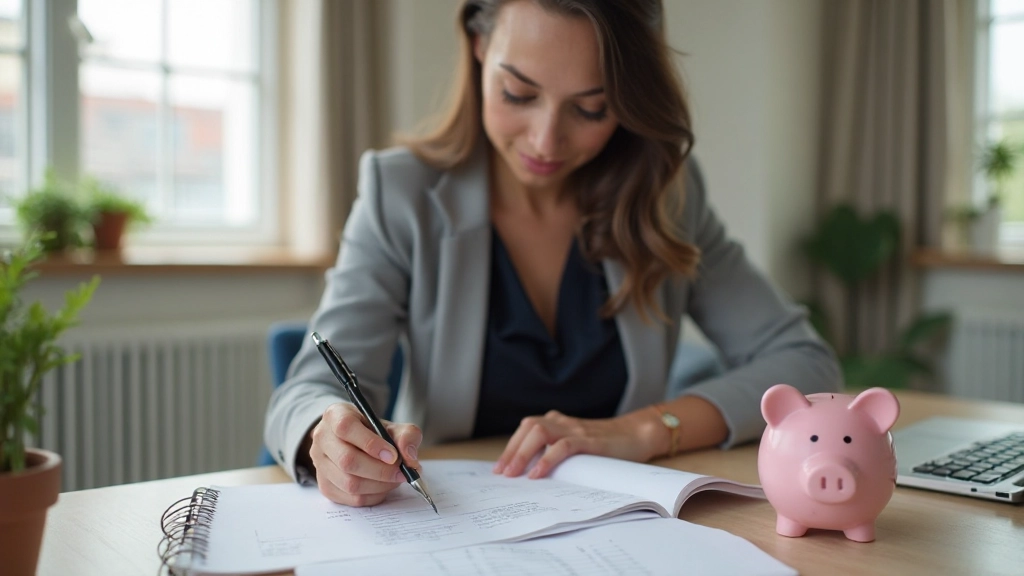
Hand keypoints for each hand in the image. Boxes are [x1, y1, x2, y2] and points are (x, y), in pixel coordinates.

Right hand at [309, 402, 422, 505]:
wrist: (358, 444)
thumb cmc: (375, 433)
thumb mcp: (393, 427)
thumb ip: (407, 436)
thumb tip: (409, 458)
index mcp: (335, 415)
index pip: (346, 428)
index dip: (371, 443)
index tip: (393, 456)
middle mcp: (321, 438)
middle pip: (347, 460)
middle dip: (380, 471)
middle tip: (402, 473)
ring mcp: (320, 464)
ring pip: (349, 483)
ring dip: (379, 485)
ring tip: (395, 479)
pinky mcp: (325, 486)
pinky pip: (351, 499)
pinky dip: (373, 496)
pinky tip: (384, 487)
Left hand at [493, 410, 660, 479]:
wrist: (638, 434)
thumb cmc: (607, 445)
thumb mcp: (577, 446)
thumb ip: (558, 452)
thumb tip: (533, 474)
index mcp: (558, 421)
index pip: (526, 429)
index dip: (510, 448)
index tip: (499, 468)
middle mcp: (562, 421)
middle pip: (528, 428)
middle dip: (511, 451)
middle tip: (501, 474)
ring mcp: (575, 429)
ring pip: (539, 432)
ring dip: (523, 453)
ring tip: (514, 474)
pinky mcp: (588, 440)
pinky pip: (562, 446)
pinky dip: (547, 459)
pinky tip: (538, 474)